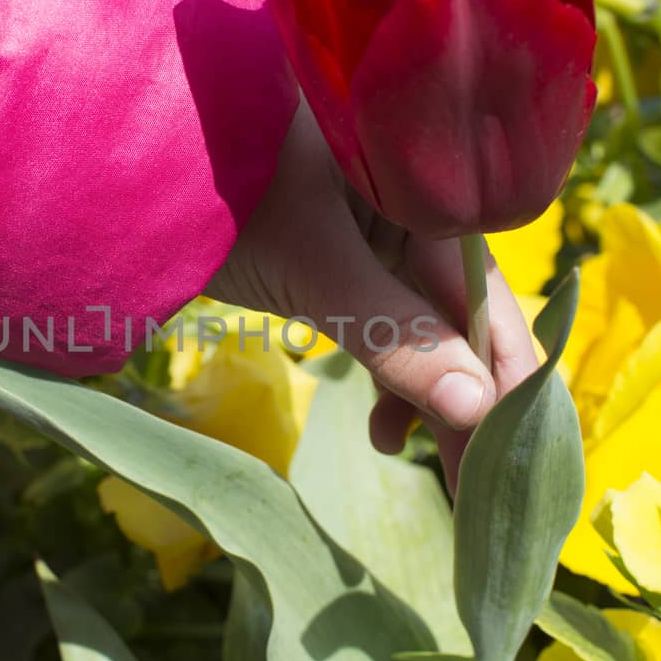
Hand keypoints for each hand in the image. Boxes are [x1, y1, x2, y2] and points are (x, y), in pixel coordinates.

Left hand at [208, 101, 539, 490]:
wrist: (142, 177)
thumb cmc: (230, 201)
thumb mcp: (317, 271)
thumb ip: (395, 338)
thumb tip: (476, 411)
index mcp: (427, 186)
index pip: (490, 292)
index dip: (507, 371)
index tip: (518, 446)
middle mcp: (418, 206)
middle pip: (465, 315)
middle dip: (466, 398)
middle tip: (471, 483)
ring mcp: (385, 233)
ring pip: (428, 327)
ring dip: (424, 393)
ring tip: (395, 448)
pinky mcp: (351, 259)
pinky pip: (390, 323)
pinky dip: (389, 372)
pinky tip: (382, 428)